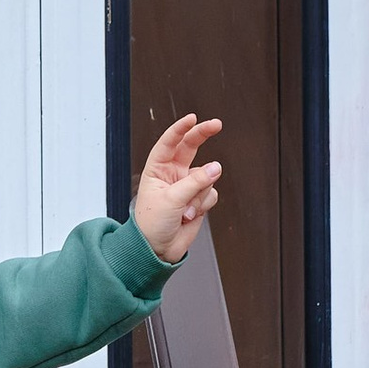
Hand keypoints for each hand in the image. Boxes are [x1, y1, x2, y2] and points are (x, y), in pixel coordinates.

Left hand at [130, 114, 222, 265]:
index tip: (192, 118)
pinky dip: (203, 204)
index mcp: (157, 170)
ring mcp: (187, 186)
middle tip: (216, 124)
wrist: (157, 249)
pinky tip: (191, 215)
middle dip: (203, 135)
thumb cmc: (152, 224)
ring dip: (199, 194)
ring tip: (185, 211)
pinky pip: (211, 193)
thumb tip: (216, 167)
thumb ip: (195, 182)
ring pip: (206, 177)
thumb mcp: (171, 200)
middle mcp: (172, 174)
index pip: (168, 143)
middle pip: (190, 147)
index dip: (180, 129)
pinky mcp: (198, 199)